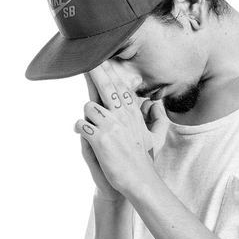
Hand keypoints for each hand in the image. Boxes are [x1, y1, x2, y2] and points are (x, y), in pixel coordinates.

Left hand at [75, 61, 169, 195]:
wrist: (139, 180)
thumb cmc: (144, 160)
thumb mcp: (156, 137)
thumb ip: (158, 118)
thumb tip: (156, 104)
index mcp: (133, 115)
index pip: (121, 87)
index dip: (111, 71)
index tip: (103, 58)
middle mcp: (122, 117)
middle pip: (106, 87)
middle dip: (95, 71)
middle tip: (86, 59)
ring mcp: (111, 127)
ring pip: (89, 106)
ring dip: (87, 114)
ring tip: (91, 125)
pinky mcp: (100, 139)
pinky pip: (81, 124)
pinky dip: (80, 128)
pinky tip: (84, 133)